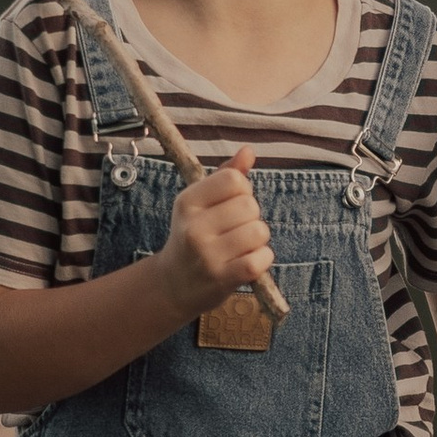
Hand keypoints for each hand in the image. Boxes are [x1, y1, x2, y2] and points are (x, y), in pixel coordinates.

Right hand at [157, 150, 275, 320]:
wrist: (174, 285)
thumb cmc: (194, 236)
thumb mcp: (200, 204)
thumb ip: (226, 176)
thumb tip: (249, 151)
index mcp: (187, 202)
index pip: (233, 179)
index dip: (242, 190)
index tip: (231, 204)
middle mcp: (194, 227)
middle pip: (250, 205)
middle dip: (251, 216)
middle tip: (235, 230)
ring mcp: (207, 254)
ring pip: (259, 231)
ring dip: (258, 239)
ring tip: (240, 247)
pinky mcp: (222, 278)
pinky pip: (261, 259)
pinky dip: (262, 259)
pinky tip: (248, 262)